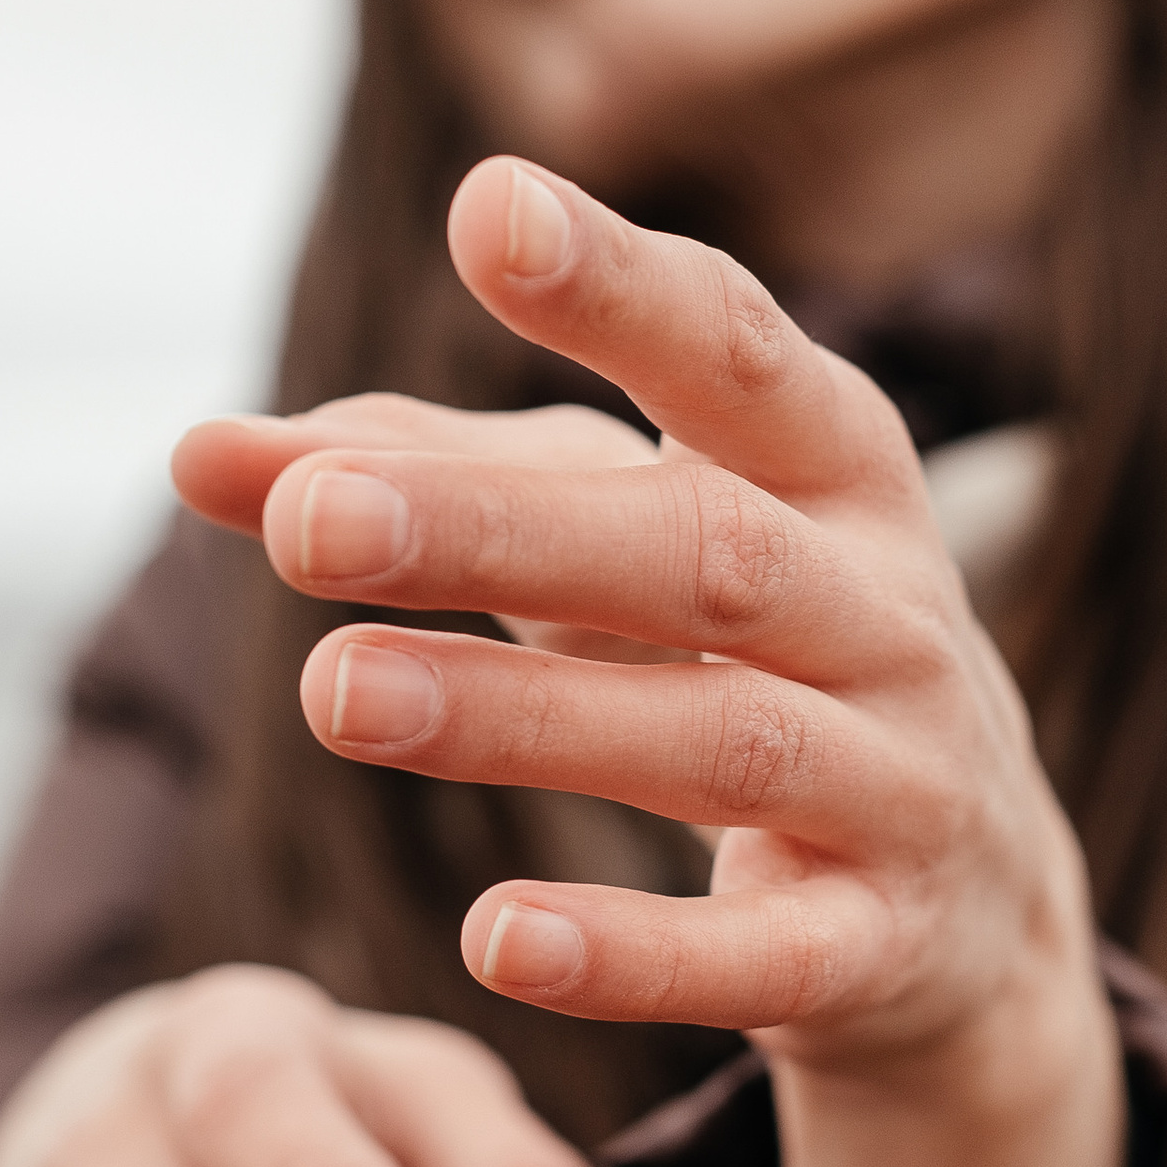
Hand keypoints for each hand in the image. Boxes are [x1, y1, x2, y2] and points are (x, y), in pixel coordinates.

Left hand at [174, 158, 1123, 1166]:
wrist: (970, 917)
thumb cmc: (750, 666)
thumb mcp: (621, 555)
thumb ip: (425, 487)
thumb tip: (196, 453)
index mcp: (835, 471)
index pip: (733, 354)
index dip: (622, 286)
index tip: (489, 207)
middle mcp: (891, 611)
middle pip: (702, 554)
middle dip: (501, 531)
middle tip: (310, 520)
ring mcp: (903, 784)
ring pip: (719, 743)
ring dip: (523, 721)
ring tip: (334, 695)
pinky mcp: (880, 951)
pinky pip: (762, 959)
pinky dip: (635, 952)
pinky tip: (494, 937)